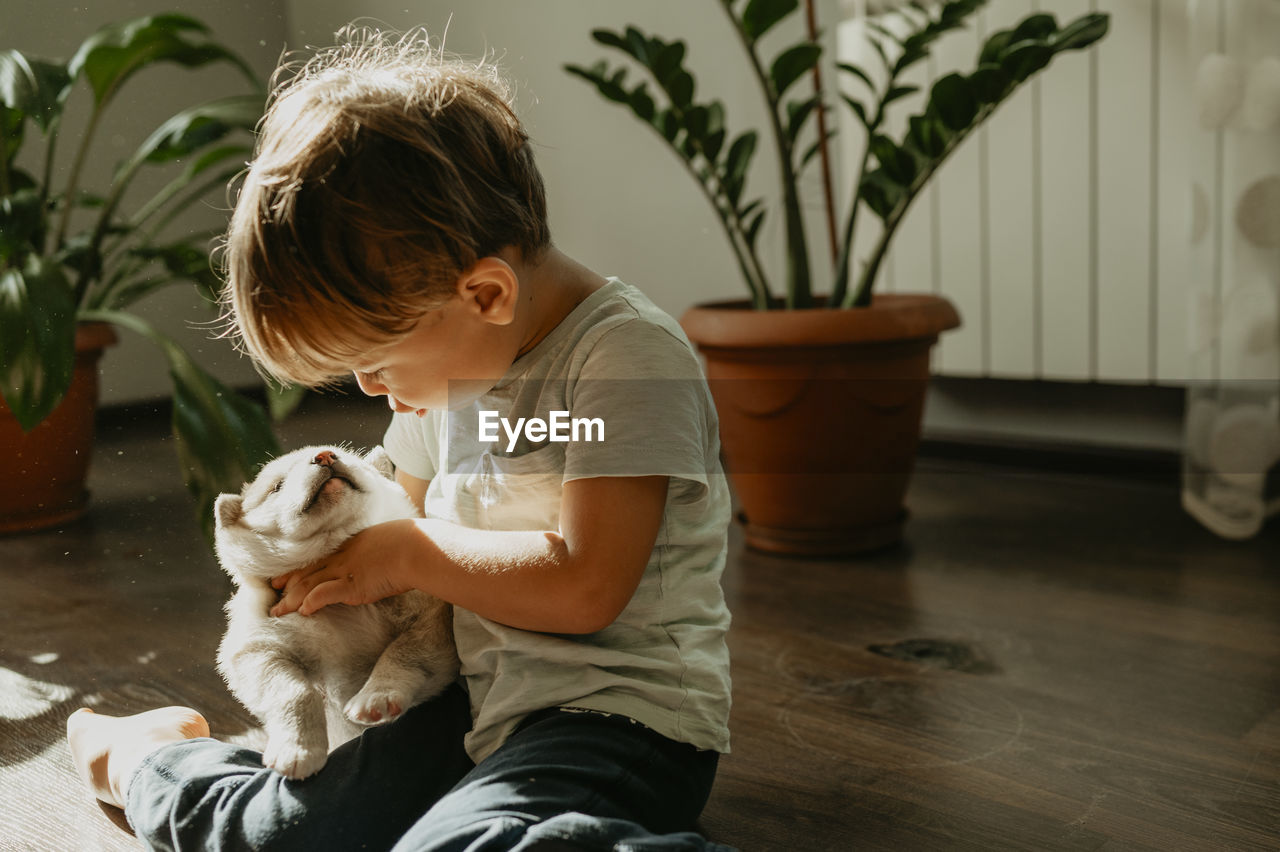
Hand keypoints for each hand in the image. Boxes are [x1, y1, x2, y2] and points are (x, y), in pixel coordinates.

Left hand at [270, 519, 416, 616]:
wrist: (416, 548)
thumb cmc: (410, 543)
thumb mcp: (387, 540)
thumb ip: (375, 550)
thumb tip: (376, 558)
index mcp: (349, 545)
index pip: (317, 558)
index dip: (298, 568)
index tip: (284, 577)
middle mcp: (342, 557)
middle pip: (307, 572)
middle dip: (288, 584)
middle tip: (274, 594)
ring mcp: (345, 571)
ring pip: (309, 585)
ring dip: (292, 600)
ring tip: (279, 612)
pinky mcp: (352, 585)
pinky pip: (324, 594)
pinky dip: (311, 602)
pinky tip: (303, 612)